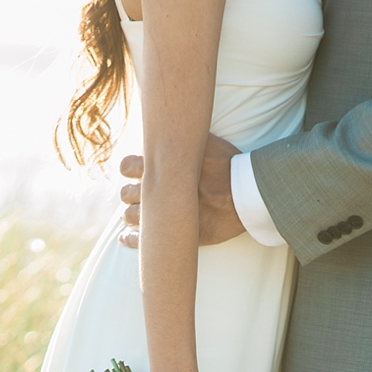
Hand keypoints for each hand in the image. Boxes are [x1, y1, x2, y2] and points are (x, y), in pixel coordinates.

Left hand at [118, 135, 244, 248]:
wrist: (245, 194)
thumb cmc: (230, 166)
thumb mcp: (206, 142)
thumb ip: (185, 142)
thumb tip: (178, 130)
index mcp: (163, 166)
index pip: (128, 166)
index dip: (129, 169)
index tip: (135, 172)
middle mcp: (159, 190)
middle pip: (128, 193)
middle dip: (131, 194)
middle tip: (140, 196)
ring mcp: (164, 214)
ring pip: (131, 216)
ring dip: (131, 215)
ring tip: (137, 216)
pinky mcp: (174, 234)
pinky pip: (142, 241)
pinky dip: (130, 239)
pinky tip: (125, 238)